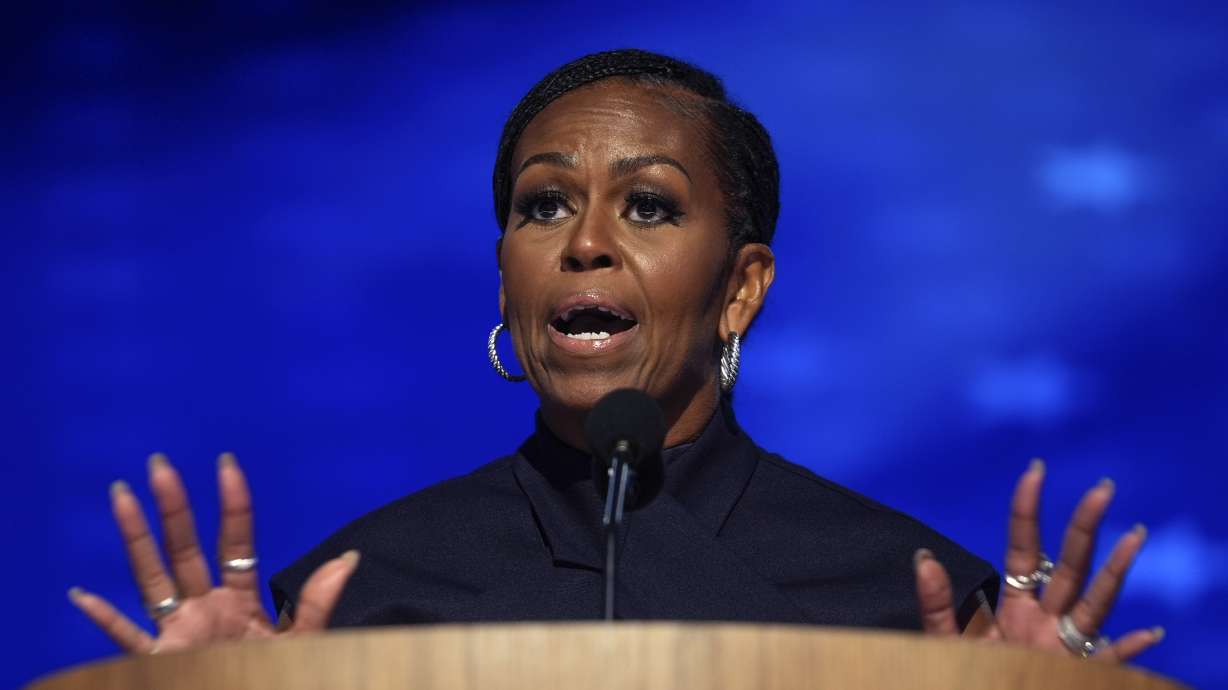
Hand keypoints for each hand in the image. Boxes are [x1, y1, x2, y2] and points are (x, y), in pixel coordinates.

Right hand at [69, 453, 358, 653]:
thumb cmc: (280, 680)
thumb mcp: (303, 641)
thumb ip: (317, 602)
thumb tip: (350, 557)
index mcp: (240, 601)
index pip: (235, 542)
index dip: (233, 504)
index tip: (226, 463)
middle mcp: (204, 609)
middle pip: (185, 549)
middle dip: (174, 507)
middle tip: (161, 464)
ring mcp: (179, 633)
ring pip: (151, 577)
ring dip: (136, 538)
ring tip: (121, 494)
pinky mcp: (160, 661)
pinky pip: (127, 638)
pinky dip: (105, 620)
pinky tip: (81, 595)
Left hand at [913, 459, 1163, 661]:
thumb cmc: (964, 677)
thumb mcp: (946, 640)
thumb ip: (935, 604)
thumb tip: (923, 557)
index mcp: (1015, 605)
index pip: (1024, 548)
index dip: (1028, 512)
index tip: (1035, 471)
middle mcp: (1046, 620)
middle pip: (1070, 566)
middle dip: (1085, 527)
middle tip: (1102, 488)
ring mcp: (1064, 648)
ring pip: (1095, 604)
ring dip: (1115, 572)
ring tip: (1134, 536)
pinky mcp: (1075, 676)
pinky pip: (1107, 662)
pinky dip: (1128, 651)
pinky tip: (1149, 632)